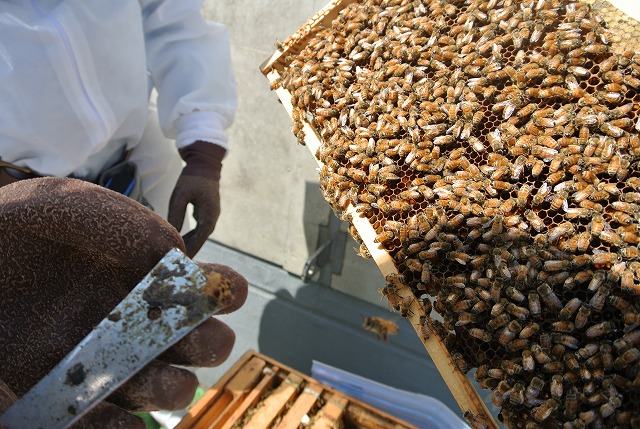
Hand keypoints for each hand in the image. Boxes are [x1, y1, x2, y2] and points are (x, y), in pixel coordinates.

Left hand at [0, 178, 247, 427]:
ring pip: (165, 389)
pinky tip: (114, 414)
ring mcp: (98, 365)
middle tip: (184, 333)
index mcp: (139, 279)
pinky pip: (106, 428)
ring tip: (153, 378)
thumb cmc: (11, 230)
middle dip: (208, 344)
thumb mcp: (64, 206)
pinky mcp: (59, 403)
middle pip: (199, 344)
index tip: (222, 292)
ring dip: (173, 388)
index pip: (203, 289)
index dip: (226, 290)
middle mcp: (129, 324)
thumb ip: (125, 223)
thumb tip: (177, 260)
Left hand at [168, 141, 225, 257]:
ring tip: (177, 254)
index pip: (199, 239)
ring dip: (190, 243)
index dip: (190, 250)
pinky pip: (200, 229)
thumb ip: (176, 215)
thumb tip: (172, 234)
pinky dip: (191, 235)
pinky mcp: (207, 212)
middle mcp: (212, 218)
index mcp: (209, 215)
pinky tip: (181, 240)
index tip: (180, 261)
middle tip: (176, 262)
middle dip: (189, 250)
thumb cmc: (192, 178)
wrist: (205, 164)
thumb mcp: (180, 196)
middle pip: (200, 239)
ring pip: (200, 235)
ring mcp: (211, 215)